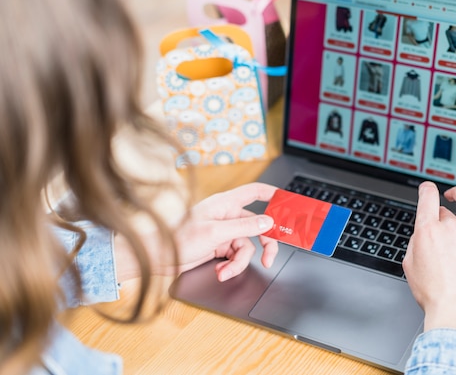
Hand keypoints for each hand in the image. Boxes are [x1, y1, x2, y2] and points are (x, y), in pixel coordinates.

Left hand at [115, 183, 277, 281]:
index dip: (273, 195)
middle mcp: (227, 216)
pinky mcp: (219, 248)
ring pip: (247, 247)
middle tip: (269, 258)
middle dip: (265, 244)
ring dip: (239, 262)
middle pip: (257, 226)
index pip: (255, 192)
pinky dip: (231, 266)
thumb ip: (244, 226)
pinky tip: (221, 271)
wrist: (157, 257)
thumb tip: (267, 222)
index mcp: (226, 204)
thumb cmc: (178, 238)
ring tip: (227, 270)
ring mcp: (224, 233)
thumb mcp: (216, 233)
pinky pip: (235, 257)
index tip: (288, 204)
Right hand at [402, 182, 455, 335]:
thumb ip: (415, 242)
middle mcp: (450, 226)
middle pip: (444, 208)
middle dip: (440, 212)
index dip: (426, 188)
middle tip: (440, 221)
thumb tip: (422, 233)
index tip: (427, 188)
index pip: (428, 196)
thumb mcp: (409, 265)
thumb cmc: (434, 293)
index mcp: (427, 230)